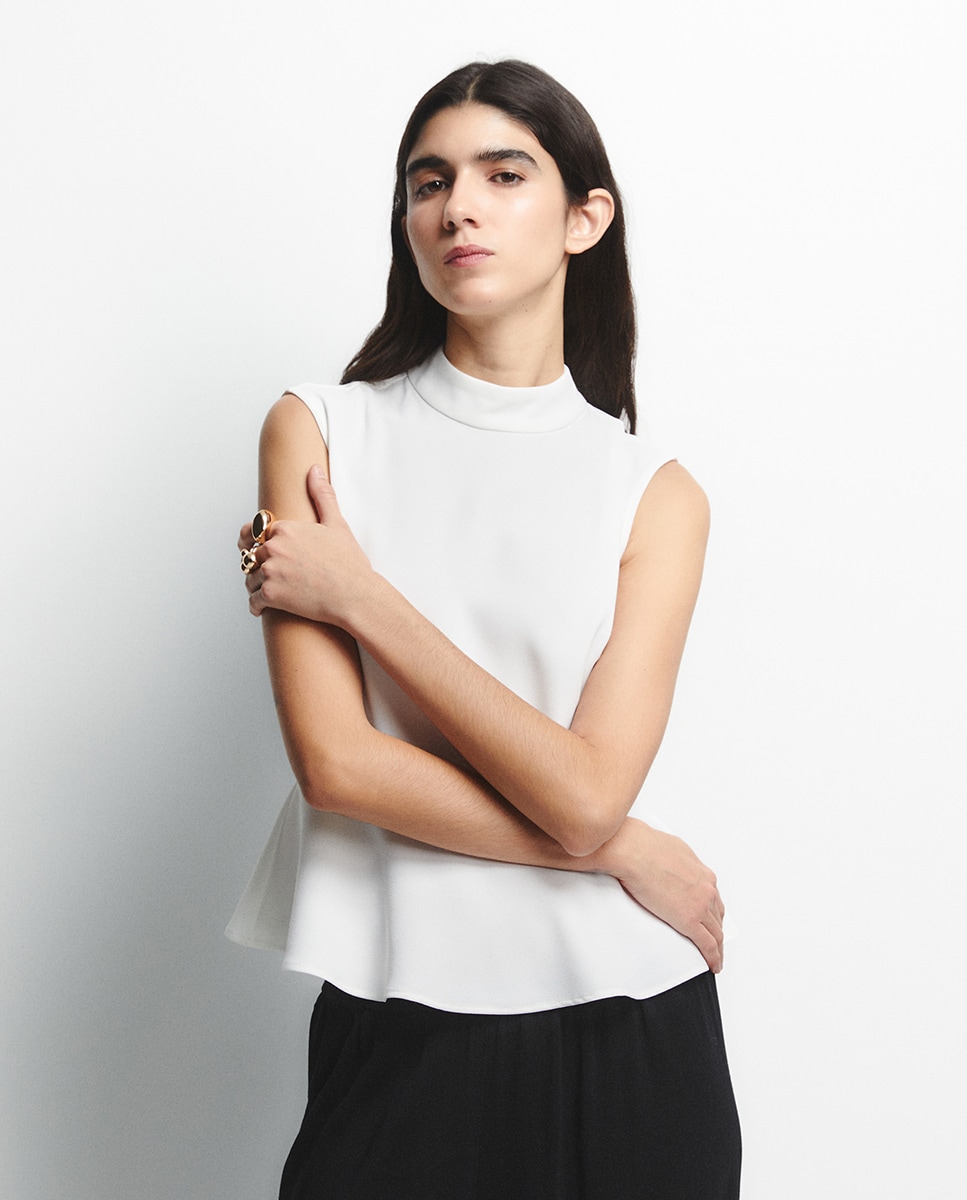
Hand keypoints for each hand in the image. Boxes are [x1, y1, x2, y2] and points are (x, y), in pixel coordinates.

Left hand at [239, 466, 373, 625]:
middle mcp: (273, 548)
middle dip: (256, 565)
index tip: (258, 549)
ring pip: (249, 579)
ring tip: (267, 591)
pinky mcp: (271, 595)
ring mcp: (270, 571)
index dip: (256, 542)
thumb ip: (322, 495)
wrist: (355, 595)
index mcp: (286, 528)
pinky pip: (253, 601)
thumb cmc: (349, 563)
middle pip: (251, 556)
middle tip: (267, 574)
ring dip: (255, 586)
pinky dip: (256, 606)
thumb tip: (314, 470)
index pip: (256, 532)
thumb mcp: (336, 524)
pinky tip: (263, 608)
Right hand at [594, 817, 724, 972]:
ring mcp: (700, 904)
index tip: (711, 920)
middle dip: (717, 930)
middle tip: (715, 942)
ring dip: (718, 946)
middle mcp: (706, 888)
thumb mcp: (670, 848)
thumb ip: (677, 861)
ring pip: (716, 933)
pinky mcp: (689, 920)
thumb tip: (671, 863)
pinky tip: (713, 964)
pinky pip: (708, 945)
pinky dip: (714, 957)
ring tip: (715, 957)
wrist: (632, 850)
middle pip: (718, 916)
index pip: (714, 898)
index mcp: (702, 872)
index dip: (714, 912)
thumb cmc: (643, 845)